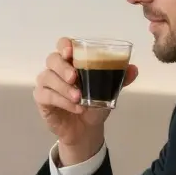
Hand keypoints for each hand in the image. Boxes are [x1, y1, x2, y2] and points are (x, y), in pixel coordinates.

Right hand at [33, 38, 137, 164]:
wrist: (87, 129)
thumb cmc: (94, 104)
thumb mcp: (109, 91)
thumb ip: (119, 79)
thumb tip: (133, 69)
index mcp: (71, 61)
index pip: (63, 45)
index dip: (64, 45)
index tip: (71, 52)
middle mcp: (56, 69)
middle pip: (52, 59)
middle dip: (63, 67)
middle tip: (74, 77)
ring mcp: (47, 83)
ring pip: (48, 77)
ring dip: (64, 88)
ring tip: (79, 98)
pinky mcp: (42, 98)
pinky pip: (47, 95)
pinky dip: (62, 101)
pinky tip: (76, 107)